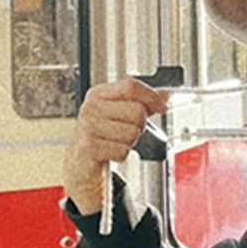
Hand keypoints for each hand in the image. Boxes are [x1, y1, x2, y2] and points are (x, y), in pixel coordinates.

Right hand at [63, 78, 167, 214]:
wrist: (80, 161)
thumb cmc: (102, 135)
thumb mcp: (120, 113)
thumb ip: (143, 102)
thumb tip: (166, 95)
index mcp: (99, 94)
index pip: (131, 86)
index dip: (152, 96)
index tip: (162, 106)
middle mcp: (91, 107)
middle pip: (137, 111)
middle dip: (140, 125)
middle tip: (127, 130)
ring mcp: (88, 127)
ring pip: (132, 132)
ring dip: (130, 141)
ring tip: (116, 141)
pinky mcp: (89, 147)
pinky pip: (123, 150)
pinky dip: (122, 154)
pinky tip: (111, 152)